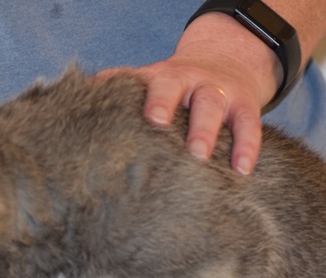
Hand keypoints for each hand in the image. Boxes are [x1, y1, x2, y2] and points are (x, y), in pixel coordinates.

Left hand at [101, 13, 280, 174]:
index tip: (150, 120)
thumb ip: (121, 87)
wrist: (226, 59)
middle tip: (175, 138)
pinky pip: (250, 126)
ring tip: (201, 157)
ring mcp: (221, 94)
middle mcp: (194, 83)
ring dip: (210, 132)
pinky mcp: (246, 107)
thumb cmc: (176, 84)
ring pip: (217, 109)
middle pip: (190, 94)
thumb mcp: (152, 79)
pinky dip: (247, 148)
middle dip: (182, 115)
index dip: (155, 100)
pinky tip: (241, 171)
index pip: (159, 85)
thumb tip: (75, 94)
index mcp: (167, 78)